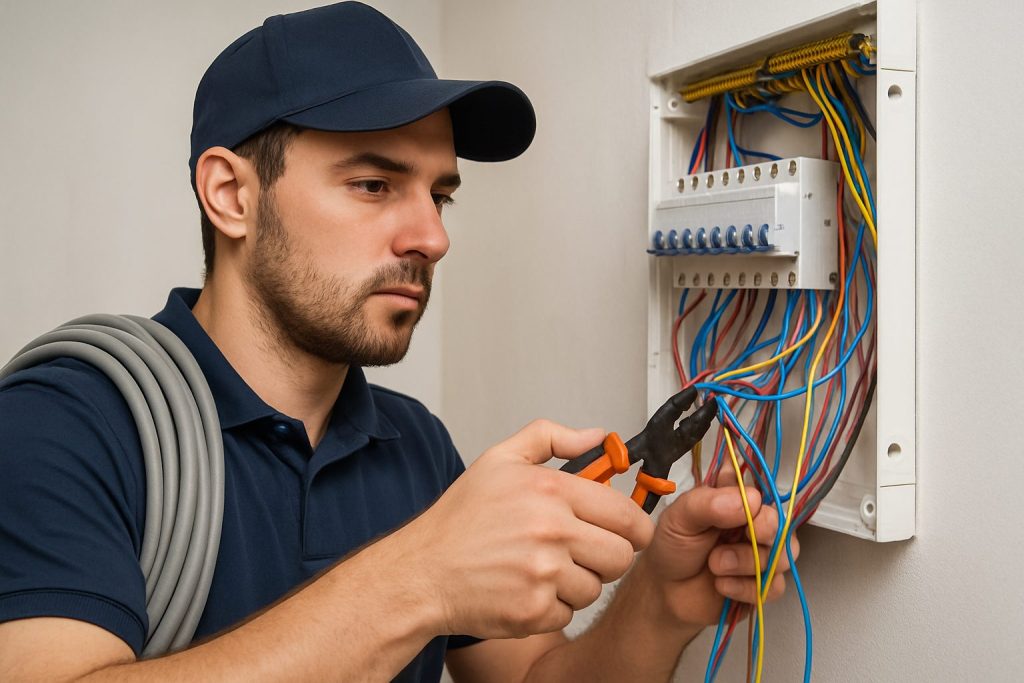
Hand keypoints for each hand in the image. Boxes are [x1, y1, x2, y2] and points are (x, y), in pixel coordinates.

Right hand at [401, 420, 654, 639]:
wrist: (421, 572)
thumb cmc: (460, 520)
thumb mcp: (500, 459)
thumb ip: (552, 438)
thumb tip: (597, 436)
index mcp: (551, 490)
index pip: (626, 514)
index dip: (634, 527)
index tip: (627, 532)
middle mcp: (551, 531)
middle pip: (621, 556)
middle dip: (607, 556)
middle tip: (583, 552)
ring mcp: (543, 575)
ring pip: (596, 588)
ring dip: (577, 583)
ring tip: (543, 569)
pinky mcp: (534, 612)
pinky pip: (569, 614)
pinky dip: (552, 607)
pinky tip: (526, 589)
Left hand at [636, 466, 798, 627]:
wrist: (666, 590)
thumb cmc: (673, 547)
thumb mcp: (680, 517)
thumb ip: (708, 503)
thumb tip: (751, 500)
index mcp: (735, 502)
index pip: (762, 492)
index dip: (757, 501)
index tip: (745, 509)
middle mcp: (753, 526)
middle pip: (780, 523)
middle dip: (763, 531)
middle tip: (737, 538)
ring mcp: (762, 555)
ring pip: (782, 556)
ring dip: (746, 562)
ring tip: (715, 565)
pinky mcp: (764, 586)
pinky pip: (775, 586)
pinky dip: (745, 587)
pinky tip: (721, 585)